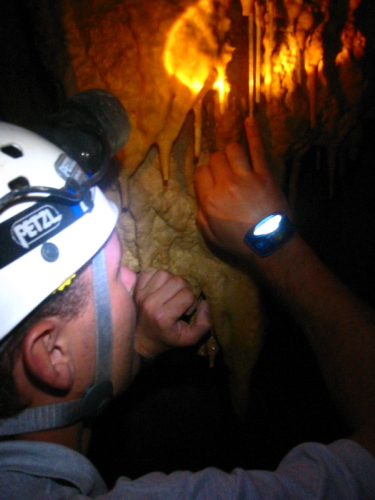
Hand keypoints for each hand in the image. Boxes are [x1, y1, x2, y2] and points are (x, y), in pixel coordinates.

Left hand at [133, 268, 211, 358]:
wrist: (141, 340)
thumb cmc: (167, 339)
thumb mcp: (190, 338)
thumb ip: (204, 324)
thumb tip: (206, 303)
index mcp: (163, 317)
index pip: (188, 295)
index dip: (192, 303)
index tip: (185, 313)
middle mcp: (151, 303)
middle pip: (178, 281)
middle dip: (185, 290)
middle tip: (181, 301)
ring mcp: (141, 294)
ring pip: (165, 273)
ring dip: (172, 281)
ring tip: (171, 293)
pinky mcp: (136, 289)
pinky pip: (150, 271)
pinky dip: (158, 276)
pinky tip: (161, 287)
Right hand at [194, 117, 289, 257]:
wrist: (270, 244)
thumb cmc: (239, 243)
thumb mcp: (211, 236)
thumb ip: (201, 215)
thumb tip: (201, 199)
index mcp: (210, 200)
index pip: (200, 172)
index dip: (205, 176)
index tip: (212, 182)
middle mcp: (225, 184)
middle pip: (215, 159)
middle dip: (218, 165)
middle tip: (225, 175)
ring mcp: (246, 177)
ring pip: (232, 150)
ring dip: (231, 153)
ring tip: (235, 161)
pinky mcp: (265, 174)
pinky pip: (257, 149)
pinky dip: (253, 133)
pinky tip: (249, 120)